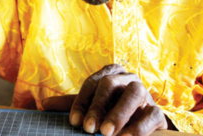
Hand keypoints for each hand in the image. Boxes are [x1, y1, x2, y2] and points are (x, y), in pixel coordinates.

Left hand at [41, 64, 166, 135]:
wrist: (141, 123)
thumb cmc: (111, 110)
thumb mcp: (91, 106)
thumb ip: (71, 105)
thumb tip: (44, 104)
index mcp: (110, 74)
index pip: (92, 83)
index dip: (81, 102)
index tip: (73, 122)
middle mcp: (127, 78)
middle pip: (111, 84)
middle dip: (98, 106)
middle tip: (89, 128)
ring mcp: (145, 93)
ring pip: (134, 93)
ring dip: (119, 113)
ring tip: (106, 133)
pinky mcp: (157, 111)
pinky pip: (151, 114)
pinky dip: (138, 127)